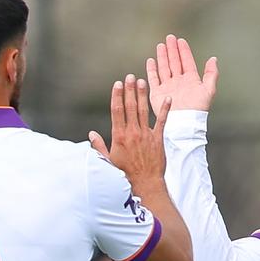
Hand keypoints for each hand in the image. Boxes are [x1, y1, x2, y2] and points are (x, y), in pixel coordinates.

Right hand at [89, 74, 170, 188]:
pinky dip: (165, 109)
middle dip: (130, 90)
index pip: (117, 111)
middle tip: (130, 77)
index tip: (117, 84)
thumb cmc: (125, 175)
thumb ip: (99, 146)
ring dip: (143, 95)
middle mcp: (132, 132)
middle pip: (130, 107)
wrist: (145, 184)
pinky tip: (168, 98)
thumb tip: (91, 134)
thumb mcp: (108, 161)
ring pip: (144, 110)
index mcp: (119, 136)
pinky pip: (162, 121)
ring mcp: (146, 135)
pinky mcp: (158, 139)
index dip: (117, 95)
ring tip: (142, 82)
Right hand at [146, 34, 217, 114]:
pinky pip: (154, 79)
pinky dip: (151, 70)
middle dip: (172, 50)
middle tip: (169, 37)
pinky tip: (151, 60)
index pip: (186, 62)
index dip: (184, 51)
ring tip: (161, 45)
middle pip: (174, 62)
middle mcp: (178, 82)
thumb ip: (211, 74)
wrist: (183, 122)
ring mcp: (168, 87)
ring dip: (162, 57)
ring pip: (164, 68)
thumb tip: (213, 59)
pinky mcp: (157, 93)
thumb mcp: (209, 89)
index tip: (181, 40)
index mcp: (191, 81)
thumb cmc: (197, 108)